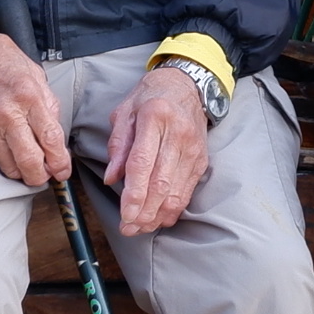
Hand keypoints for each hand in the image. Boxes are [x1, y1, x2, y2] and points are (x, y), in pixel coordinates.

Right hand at [0, 22, 66, 189]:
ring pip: (11, 169)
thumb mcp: (33, 72)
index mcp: (28, 96)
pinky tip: (11, 150)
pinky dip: (6, 161)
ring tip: (30, 163)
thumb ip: (48, 103)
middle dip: (43, 176)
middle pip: (30, 163)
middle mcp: (7, 114)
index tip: (63, 170)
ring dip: (24, 172)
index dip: (60, 162)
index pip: (50, 139)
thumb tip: (56, 134)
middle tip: (48, 173)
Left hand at [102, 66, 212, 234]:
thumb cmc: (151, 97)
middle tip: (128, 228)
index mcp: (155, 117)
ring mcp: (193, 149)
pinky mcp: (201, 160)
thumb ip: (118, 145)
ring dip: (157, 215)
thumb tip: (112, 178)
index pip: (143, 163)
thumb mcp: (125, 111)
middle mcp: (178, 134)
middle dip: (144, 212)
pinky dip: (173, 209)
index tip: (124, 215)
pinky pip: (187, 190)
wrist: (187, 85)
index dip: (134, 194)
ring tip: (140, 228)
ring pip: (176, 191)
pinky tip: (160, 219)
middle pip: (161, 182)